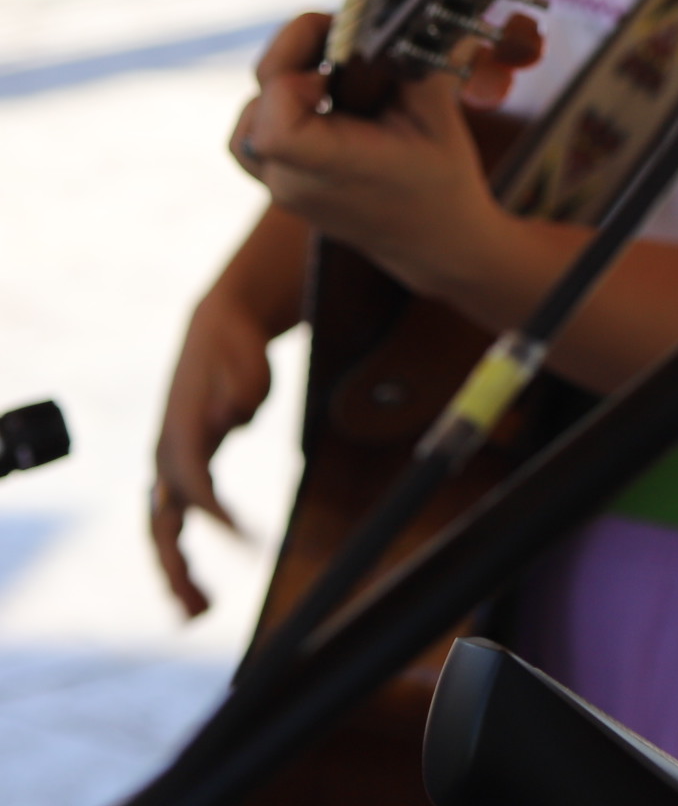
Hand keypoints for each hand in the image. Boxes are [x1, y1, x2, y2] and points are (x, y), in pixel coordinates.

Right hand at [151, 288, 271, 615]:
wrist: (218, 330)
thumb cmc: (237, 348)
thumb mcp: (246, 362)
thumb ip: (241, 392)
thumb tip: (230, 422)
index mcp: (182, 433)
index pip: (195, 485)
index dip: (218, 517)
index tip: (249, 543)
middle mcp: (168, 455)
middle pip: (164, 521)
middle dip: (178, 567)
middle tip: (200, 610)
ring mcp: (171, 465)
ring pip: (164, 529)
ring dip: (176, 571)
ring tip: (197, 612)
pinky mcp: (184, 470)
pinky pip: (178, 521)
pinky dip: (184, 554)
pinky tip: (199, 586)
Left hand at [228, 10, 540, 300]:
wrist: (436, 243)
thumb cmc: (442, 180)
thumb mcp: (438, 116)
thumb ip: (411, 62)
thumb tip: (398, 12)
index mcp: (332, 168)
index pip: (274, 115)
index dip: (295, 72)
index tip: (339, 60)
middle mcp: (292, 182)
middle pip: (258, 105)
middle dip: (294, 59)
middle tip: (340, 45)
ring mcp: (280, 188)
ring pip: (246, 121)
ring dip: (279, 87)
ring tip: (327, 75)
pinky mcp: (279, 186)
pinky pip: (250, 140)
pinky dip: (271, 111)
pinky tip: (315, 99)